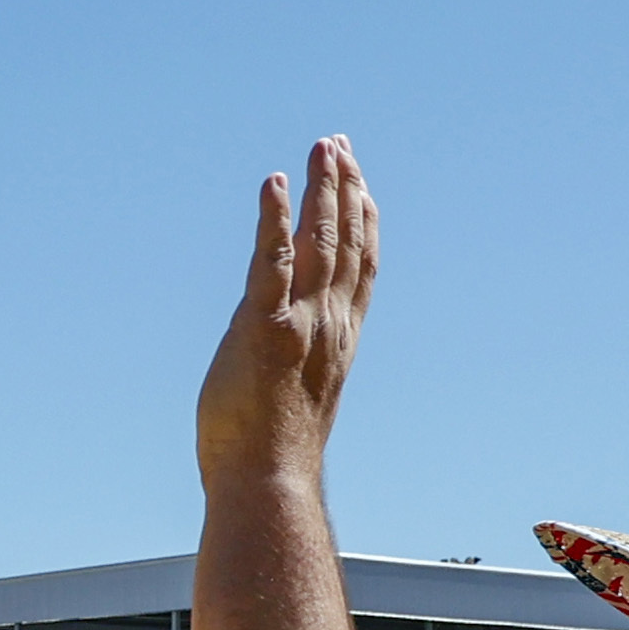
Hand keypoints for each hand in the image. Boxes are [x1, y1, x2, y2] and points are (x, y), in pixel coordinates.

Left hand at [195, 137, 376, 494]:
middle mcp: (329, 325)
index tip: (360, 183)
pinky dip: (275, 220)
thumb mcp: (292, 393)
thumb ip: (293, 357)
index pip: (361, 268)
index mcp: (338, 340)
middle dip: (346, 189)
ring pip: (321, 243)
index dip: (363, 220)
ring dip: (322, 191)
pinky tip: (274, 183)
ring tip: (321, 148)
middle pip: (348, 243)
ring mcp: (301, 325)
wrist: (267, 484)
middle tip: (338, 145)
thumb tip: (278, 344)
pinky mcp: (265, 328)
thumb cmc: (271, 453)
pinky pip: (273, 264)